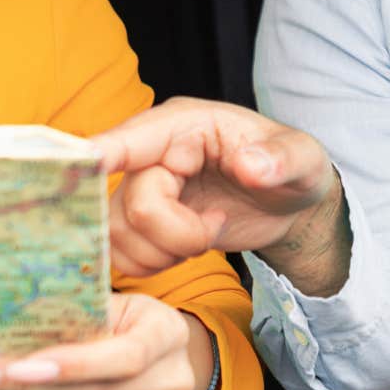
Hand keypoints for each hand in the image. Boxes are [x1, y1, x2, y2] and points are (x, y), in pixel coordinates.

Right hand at [91, 97, 338, 277]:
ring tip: (203, 238)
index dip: (106, 153)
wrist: (286, 204)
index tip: (85, 165)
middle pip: (133, 205)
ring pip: (119, 235)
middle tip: (214, 229)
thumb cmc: (291, 170)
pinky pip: (119, 253)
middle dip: (177, 235)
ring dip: (162, 252)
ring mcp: (140, 187)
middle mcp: (152, 153)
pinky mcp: (138, 221)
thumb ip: (282, 159)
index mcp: (185, 126)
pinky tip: (184, 251)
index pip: (133, 138)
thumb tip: (251, 166)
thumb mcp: (304, 159)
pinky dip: (151, 263)